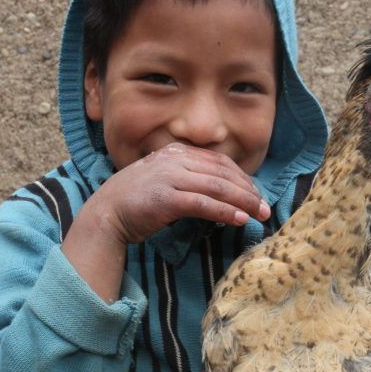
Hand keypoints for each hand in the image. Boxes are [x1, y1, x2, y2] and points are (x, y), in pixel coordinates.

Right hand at [83, 144, 270, 244]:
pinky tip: (239, 219)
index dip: (242, 177)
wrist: (105, 215)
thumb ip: (186, 178)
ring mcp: (170, 178)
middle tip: (265, 207)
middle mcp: (174, 160)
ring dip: (243, 202)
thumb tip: (217, 192)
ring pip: (218, 187)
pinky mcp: (167, 199)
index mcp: (175, 152)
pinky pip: (204, 204)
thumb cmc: (134, 202)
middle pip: (223, 173)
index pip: (219, 161)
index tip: (256, 193)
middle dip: (249, 190)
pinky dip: (225, 212)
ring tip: (259, 214)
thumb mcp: (162, 180)